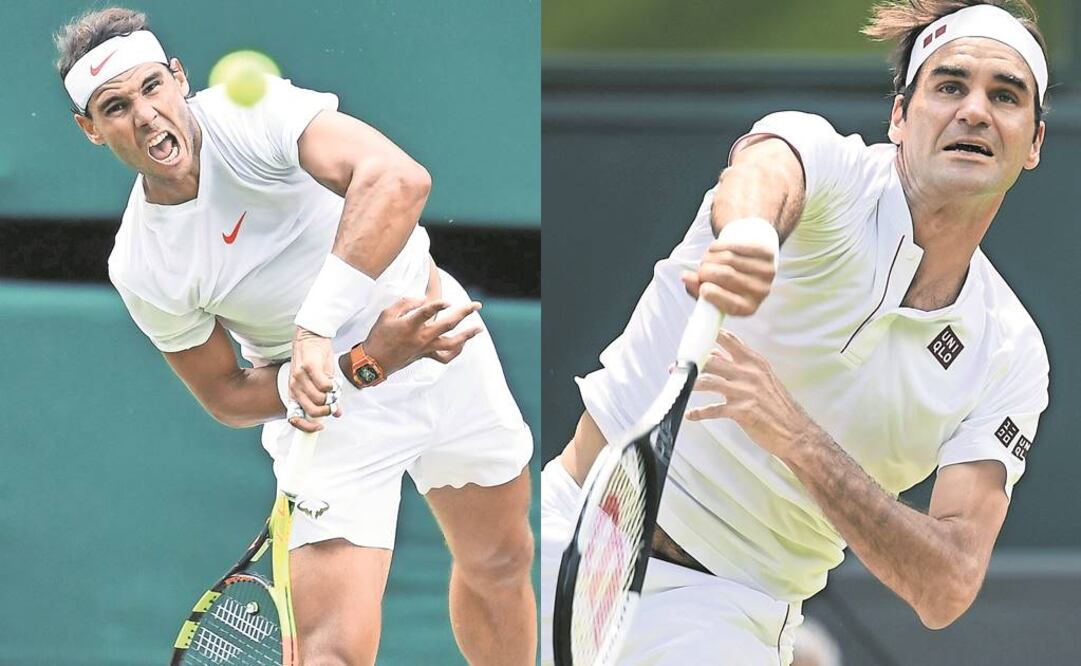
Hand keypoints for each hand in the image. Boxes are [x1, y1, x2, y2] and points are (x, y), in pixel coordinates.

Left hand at [288, 325, 339, 431]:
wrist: (311, 337)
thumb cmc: (315, 360)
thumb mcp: (318, 382)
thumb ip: (326, 398)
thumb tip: (338, 412)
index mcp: (294, 393)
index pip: (294, 418)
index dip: (306, 427)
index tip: (320, 427)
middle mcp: (294, 387)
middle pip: (312, 410)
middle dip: (326, 410)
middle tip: (334, 404)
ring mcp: (300, 377)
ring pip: (319, 399)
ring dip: (331, 396)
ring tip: (334, 389)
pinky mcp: (309, 367)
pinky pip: (324, 386)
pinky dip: (332, 386)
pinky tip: (333, 380)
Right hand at [343, 296, 482, 382]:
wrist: (374, 362)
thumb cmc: (379, 336)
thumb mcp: (387, 314)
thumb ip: (405, 303)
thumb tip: (423, 300)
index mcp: (409, 326)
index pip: (426, 312)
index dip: (438, 305)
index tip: (447, 301)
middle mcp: (421, 337)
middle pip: (448, 325)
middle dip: (464, 313)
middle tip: (477, 305)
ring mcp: (425, 348)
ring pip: (452, 343)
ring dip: (467, 335)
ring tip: (478, 328)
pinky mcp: (426, 356)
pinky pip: (445, 357)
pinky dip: (455, 351)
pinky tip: (462, 344)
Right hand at [681, 235, 775, 316]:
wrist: (754, 265)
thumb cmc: (728, 283)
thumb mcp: (712, 293)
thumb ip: (696, 289)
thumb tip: (685, 276)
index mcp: (747, 309)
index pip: (731, 304)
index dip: (712, 294)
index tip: (702, 287)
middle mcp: (761, 292)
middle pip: (725, 275)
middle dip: (705, 270)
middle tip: (702, 269)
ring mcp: (766, 272)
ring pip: (728, 258)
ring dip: (709, 256)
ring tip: (707, 259)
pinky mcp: (767, 254)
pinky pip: (735, 246)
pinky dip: (718, 246)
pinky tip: (713, 249)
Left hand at [685, 329, 811, 459]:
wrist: (796, 432)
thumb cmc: (777, 406)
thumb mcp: (762, 378)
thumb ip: (739, 366)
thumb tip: (715, 355)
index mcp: (755, 362)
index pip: (729, 340)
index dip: (708, 336)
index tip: (692, 335)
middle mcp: (750, 373)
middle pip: (712, 359)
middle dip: (691, 362)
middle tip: (676, 365)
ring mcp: (745, 391)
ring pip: (709, 381)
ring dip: (690, 384)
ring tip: (678, 386)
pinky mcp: (741, 411)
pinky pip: (713, 409)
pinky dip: (699, 412)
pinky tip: (690, 415)